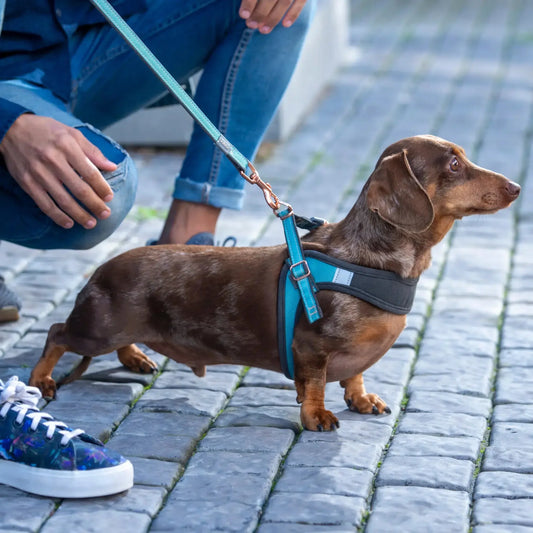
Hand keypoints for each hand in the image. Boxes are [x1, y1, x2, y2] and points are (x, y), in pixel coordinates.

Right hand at [0, 114, 115, 229]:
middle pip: (79, 189)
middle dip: (94, 205)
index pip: (90, 172)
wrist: (9, 129)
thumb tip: (112, 166)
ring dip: (79, 215)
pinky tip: (68, 223)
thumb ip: (92, 151)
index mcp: (67, 146)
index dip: (102, 188)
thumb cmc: (46, 131)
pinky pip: (44, 204)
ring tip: (91, 223)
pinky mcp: (26, 182)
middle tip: (105, 214)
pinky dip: (57, 216)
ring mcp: (38, 173)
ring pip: (63, 200)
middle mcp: (53, 160)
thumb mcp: (71, 133)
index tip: (110, 198)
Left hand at [239, 0, 307, 33]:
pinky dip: (294, 14)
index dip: (249, 1)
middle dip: (260, 13)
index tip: (243, 15)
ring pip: (284, 1)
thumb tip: (244, 6)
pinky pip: (301, 1)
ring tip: (263, 30)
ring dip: (273, 18)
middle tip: (251, 25)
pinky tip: (285, 25)